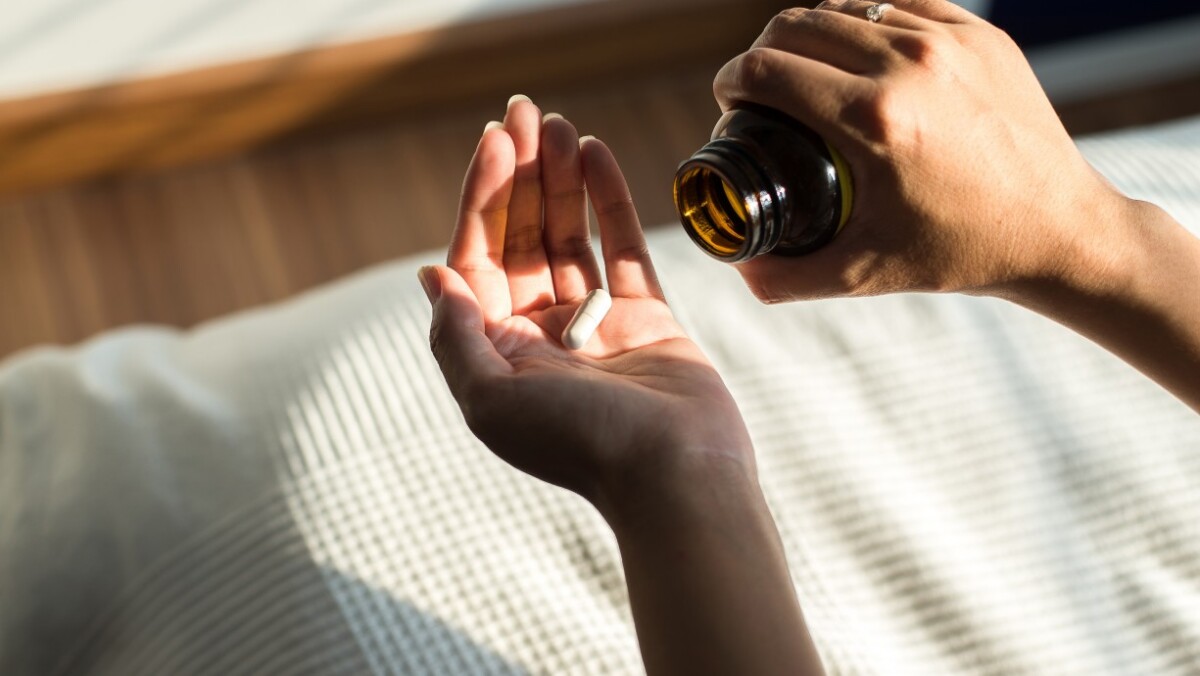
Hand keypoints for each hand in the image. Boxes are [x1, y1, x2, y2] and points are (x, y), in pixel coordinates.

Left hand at [422, 98, 753, 511]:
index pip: (479, 258)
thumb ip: (455, 337)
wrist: (676, 476)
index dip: (483, 198)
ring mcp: (595, 325)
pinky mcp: (646, 319)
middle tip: (524, 111)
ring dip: (562, 180)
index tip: (495, 141)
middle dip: (522, 175)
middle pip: (523, 239)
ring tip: (561, 124)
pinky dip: (610, 203)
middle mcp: (541, 336)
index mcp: (498, 353)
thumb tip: (432, 275)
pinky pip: (622, 250)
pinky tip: (597, 155)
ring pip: (571, 237)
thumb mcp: (492, 400)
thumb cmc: (582, 445)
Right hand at [713, 0, 1128, 301]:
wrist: (1060, 230)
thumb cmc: (962, 252)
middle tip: (759, 90)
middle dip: (761, 54)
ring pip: (844, 6)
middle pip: (795, 26)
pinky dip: (865, 24)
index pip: (768, 70)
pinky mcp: (979, 33)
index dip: (731, 83)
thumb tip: (738, 268)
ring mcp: (949, 40)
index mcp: (874, 121)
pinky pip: (897, 5)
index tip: (730, 102)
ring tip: (805, 72)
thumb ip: (787, 277)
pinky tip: (859, 57)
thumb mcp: (864, 274)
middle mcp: (910, 66)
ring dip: (809, 34)